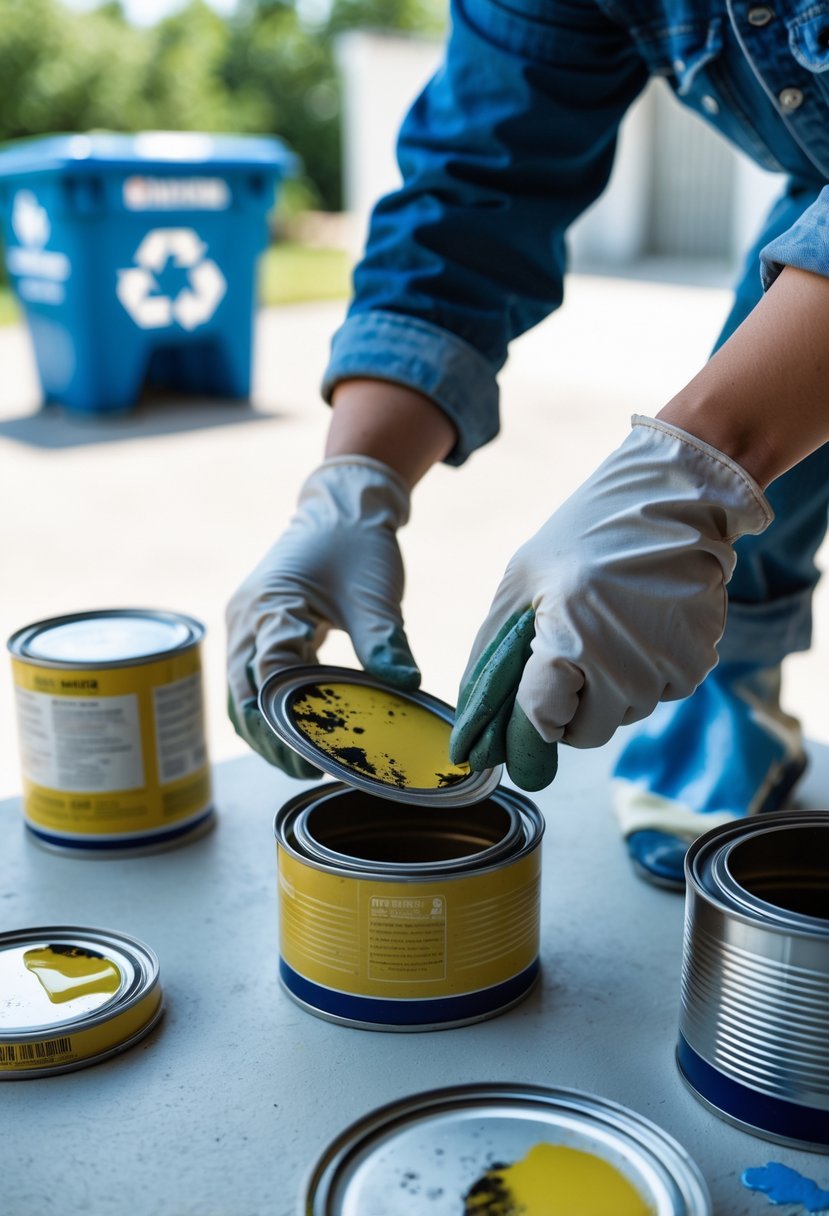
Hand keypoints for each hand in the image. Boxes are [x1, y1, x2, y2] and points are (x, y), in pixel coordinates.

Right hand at [226, 455, 419, 772]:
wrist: (341, 509)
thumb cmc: (357, 545)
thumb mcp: (375, 594)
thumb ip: (386, 640)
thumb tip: (407, 684)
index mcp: (271, 607)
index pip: (267, 675)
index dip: (285, 718)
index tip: (313, 752)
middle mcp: (247, 620)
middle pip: (243, 696)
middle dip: (271, 738)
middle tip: (308, 771)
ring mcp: (247, 626)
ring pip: (241, 695)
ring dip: (266, 731)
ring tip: (305, 764)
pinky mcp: (258, 632)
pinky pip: (252, 682)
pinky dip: (269, 712)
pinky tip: (302, 732)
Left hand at [449, 416, 772, 790]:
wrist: (672, 499)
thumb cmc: (585, 536)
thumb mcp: (520, 583)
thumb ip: (492, 656)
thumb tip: (473, 725)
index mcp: (569, 638)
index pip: (544, 722)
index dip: (532, 721)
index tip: (530, 708)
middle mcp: (622, 663)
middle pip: (587, 732)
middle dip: (572, 704)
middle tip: (572, 651)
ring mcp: (666, 665)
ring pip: (625, 714)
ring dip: (612, 687)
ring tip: (612, 625)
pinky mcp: (698, 661)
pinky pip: (660, 693)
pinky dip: (648, 671)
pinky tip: (644, 623)